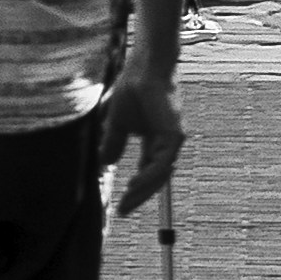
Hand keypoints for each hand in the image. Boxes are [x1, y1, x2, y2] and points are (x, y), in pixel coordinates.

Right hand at [104, 62, 185, 214]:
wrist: (143, 68)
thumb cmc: (132, 89)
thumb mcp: (116, 123)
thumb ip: (113, 143)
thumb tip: (105, 163)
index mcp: (155, 141)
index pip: (147, 172)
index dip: (136, 190)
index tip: (122, 206)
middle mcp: (166, 142)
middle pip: (155, 178)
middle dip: (139, 196)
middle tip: (123, 211)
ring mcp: (173, 138)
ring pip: (160, 174)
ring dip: (143, 190)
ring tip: (127, 201)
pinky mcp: (175, 134)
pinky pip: (161, 162)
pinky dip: (148, 175)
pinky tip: (134, 184)